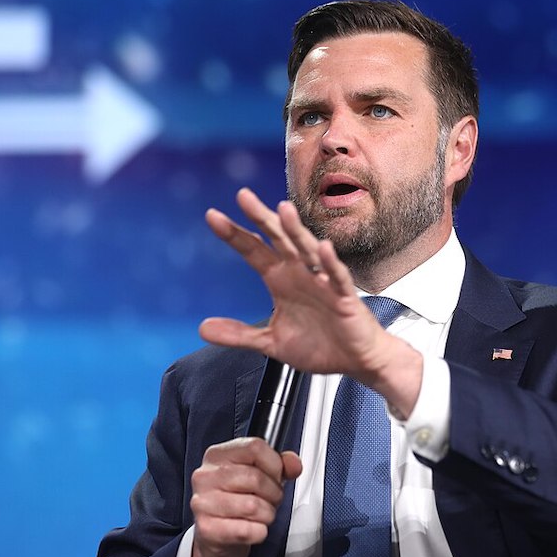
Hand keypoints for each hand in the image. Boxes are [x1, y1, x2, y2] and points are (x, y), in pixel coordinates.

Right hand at [189, 437, 302, 556]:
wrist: (216, 536)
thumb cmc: (237, 500)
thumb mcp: (258, 475)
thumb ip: (280, 465)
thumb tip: (294, 464)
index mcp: (217, 455)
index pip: (255, 447)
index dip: (274, 464)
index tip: (276, 475)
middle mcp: (205, 476)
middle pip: (256, 478)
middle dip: (273, 493)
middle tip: (270, 500)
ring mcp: (203, 503)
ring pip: (253, 506)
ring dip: (267, 514)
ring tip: (261, 514)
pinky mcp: (206, 529)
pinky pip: (247, 530)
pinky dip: (258, 532)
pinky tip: (251, 528)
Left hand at [200, 189, 421, 411]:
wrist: (354, 359)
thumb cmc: (318, 344)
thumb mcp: (270, 342)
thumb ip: (239, 335)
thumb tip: (203, 328)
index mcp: (281, 279)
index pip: (254, 250)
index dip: (234, 234)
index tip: (213, 216)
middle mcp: (300, 273)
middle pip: (278, 239)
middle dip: (261, 218)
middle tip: (243, 196)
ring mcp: (322, 282)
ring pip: (307, 249)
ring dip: (296, 230)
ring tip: (283, 210)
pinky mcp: (344, 296)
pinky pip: (337, 276)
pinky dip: (330, 262)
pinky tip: (322, 247)